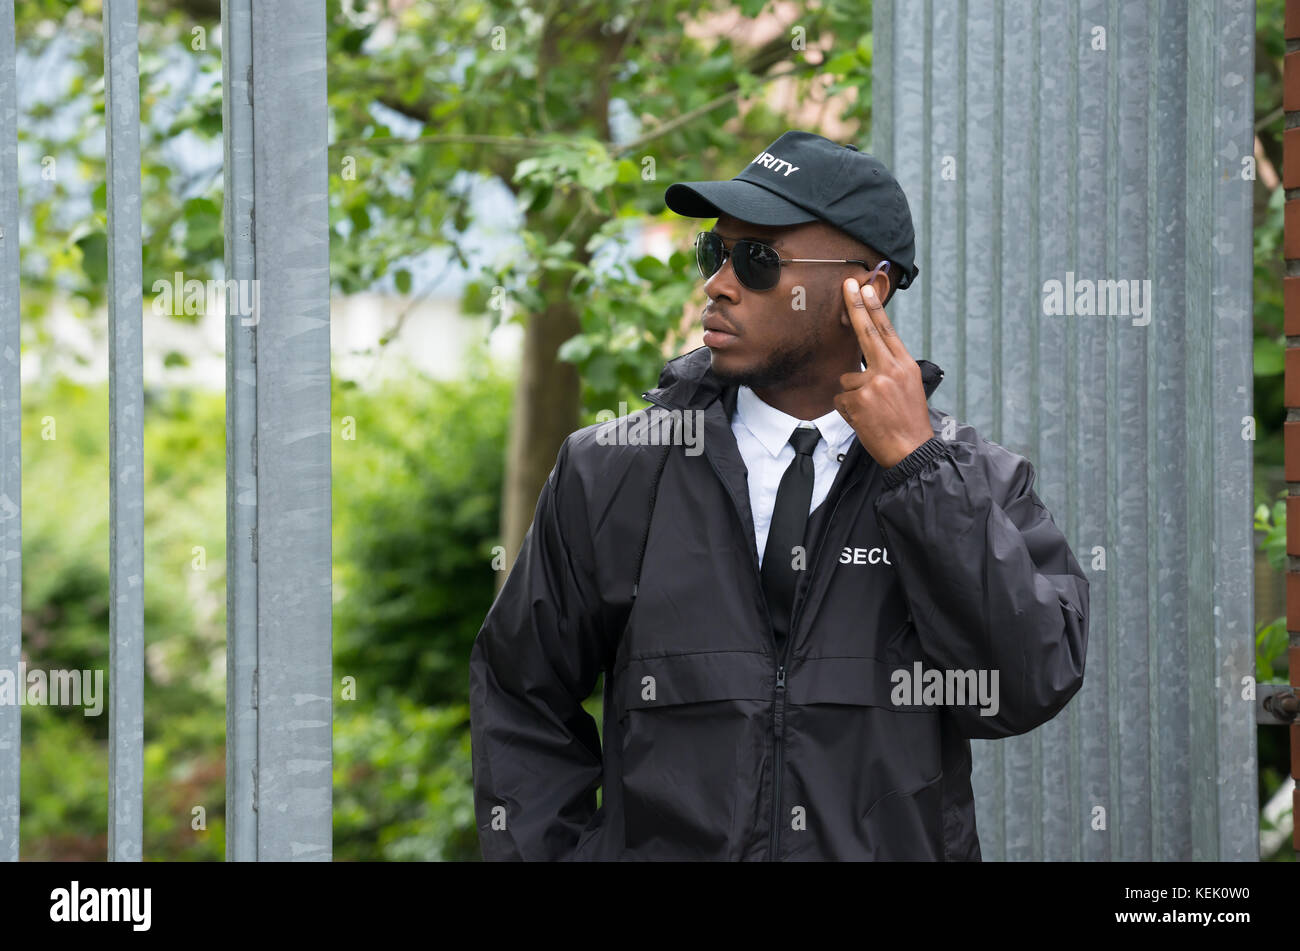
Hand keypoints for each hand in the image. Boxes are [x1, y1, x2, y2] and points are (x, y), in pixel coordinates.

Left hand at [833, 277, 934, 468]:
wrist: (912, 450)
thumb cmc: (908, 420)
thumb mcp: (909, 386)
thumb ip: (890, 368)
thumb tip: (869, 357)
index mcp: (905, 365)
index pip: (886, 330)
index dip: (873, 307)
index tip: (864, 288)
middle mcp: (890, 370)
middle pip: (866, 332)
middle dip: (855, 306)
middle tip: (847, 284)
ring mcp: (873, 384)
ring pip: (848, 378)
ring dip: (854, 395)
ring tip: (872, 412)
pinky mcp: (858, 400)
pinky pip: (841, 399)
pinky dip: (849, 411)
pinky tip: (865, 420)